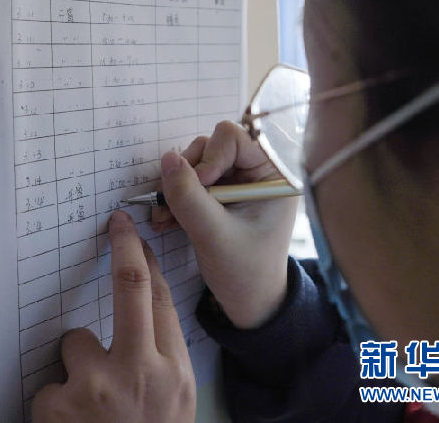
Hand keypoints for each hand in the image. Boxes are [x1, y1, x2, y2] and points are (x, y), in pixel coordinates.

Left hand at [31, 210, 195, 422]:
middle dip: (124, 248)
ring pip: (76, 339)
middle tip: (117, 225)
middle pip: (132, 287)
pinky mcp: (61, 404)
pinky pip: (48, 383)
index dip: (147, 261)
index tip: (134, 235)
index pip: (163, 300)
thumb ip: (160, 360)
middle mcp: (143, 373)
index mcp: (174, 373)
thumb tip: (142, 311)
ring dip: (75, 365)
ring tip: (86, 404)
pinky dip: (55, 403)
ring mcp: (100, 386)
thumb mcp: (173, 403)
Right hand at [152, 121, 297, 328]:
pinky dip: (173, 197)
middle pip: (209, 145)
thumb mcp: (214, 236)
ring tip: (165, 217)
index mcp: (273, 175)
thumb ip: (189, 197)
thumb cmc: (244, 273)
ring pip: (194, 162)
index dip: (209, 159)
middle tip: (174, 206)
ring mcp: (236, 182)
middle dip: (187, 176)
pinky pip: (188, 180)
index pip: (233, 137)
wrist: (248, 302)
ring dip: (174, 188)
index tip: (202, 191)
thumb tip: (167, 158)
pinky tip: (166, 219)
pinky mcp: (219, 194)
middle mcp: (256, 171)